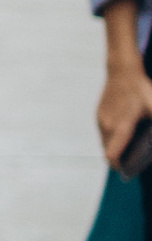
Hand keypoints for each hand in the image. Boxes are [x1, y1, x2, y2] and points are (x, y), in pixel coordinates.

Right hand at [99, 3, 151, 169]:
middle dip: (119, 159)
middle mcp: (107, 125)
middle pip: (108, 152)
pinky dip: (113, 138)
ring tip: (131, 146)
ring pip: (105, 143)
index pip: (112, 156)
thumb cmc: (141, 89)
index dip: (120, 167)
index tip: (128, 170)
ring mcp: (101, 120)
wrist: (122, 69)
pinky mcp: (99, 115)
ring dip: (116, 147)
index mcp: (121, 126)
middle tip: (134, 160)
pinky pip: (104, 134)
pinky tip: (126, 131)